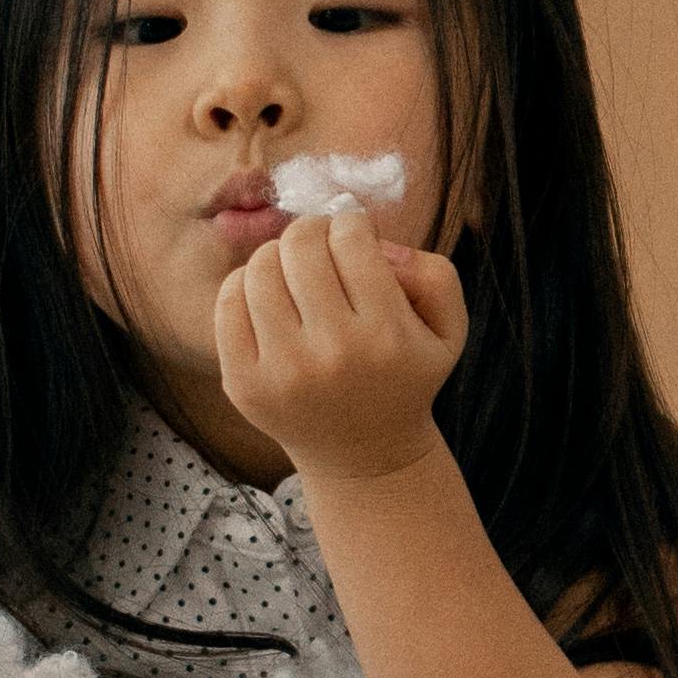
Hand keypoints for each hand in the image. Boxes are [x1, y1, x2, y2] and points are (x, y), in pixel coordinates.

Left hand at [215, 204, 469, 488]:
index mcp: (386, 335)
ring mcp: (282, 371)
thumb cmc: (405, 377)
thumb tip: (376, 243)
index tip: (355, 235)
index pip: (351, 240)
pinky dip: (245, 284)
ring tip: (295, 271)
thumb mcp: (449, 330)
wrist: (364, 454)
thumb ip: (435, 274)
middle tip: (321, 245)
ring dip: (278, 255)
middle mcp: (332, 354)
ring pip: (259, 267)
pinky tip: (269, 297)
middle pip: (301, 246)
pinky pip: (228, 301)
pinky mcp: (243, 383)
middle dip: (312, 230)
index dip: (352, 223)